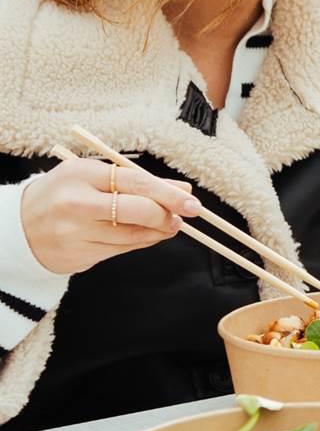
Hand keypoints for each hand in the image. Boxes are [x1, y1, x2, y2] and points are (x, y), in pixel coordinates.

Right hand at [20, 158, 201, 275]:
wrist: (17, 228)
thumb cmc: (65, 195)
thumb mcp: (93, 178)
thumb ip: (137, 182)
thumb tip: (183, 190)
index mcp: (81, 175)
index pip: (136, 182)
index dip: (168, 194)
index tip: (192, 201)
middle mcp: (76, 203)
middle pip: (137, 211)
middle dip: (167, 215)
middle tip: (184, 216)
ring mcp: (74, 232)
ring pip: (132, 235)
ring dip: (158, 232)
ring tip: (169, 226)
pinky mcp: (76, 256)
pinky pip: (120, 250)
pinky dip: (140, 243)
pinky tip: (147, 236)